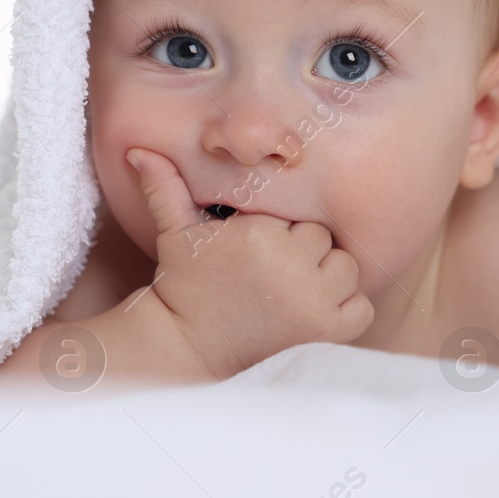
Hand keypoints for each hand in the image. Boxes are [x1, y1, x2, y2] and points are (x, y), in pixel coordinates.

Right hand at [126, 147, 373, 377]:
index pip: (298, 218)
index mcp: (261, 234)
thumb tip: (137, 151)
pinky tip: (315, 310)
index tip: (258, 254)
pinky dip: (347, 309)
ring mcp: (312, 301)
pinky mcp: (324, 332)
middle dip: (302, 254)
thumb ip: (165, 187)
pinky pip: (361, 307)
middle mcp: (292, 265)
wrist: (187, 346)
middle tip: (273, 274)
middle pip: (323, 241)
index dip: (281, 234)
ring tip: (293, 290)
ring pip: (346, 270)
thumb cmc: (183, 285)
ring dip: (327, 279)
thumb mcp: (175, 233)